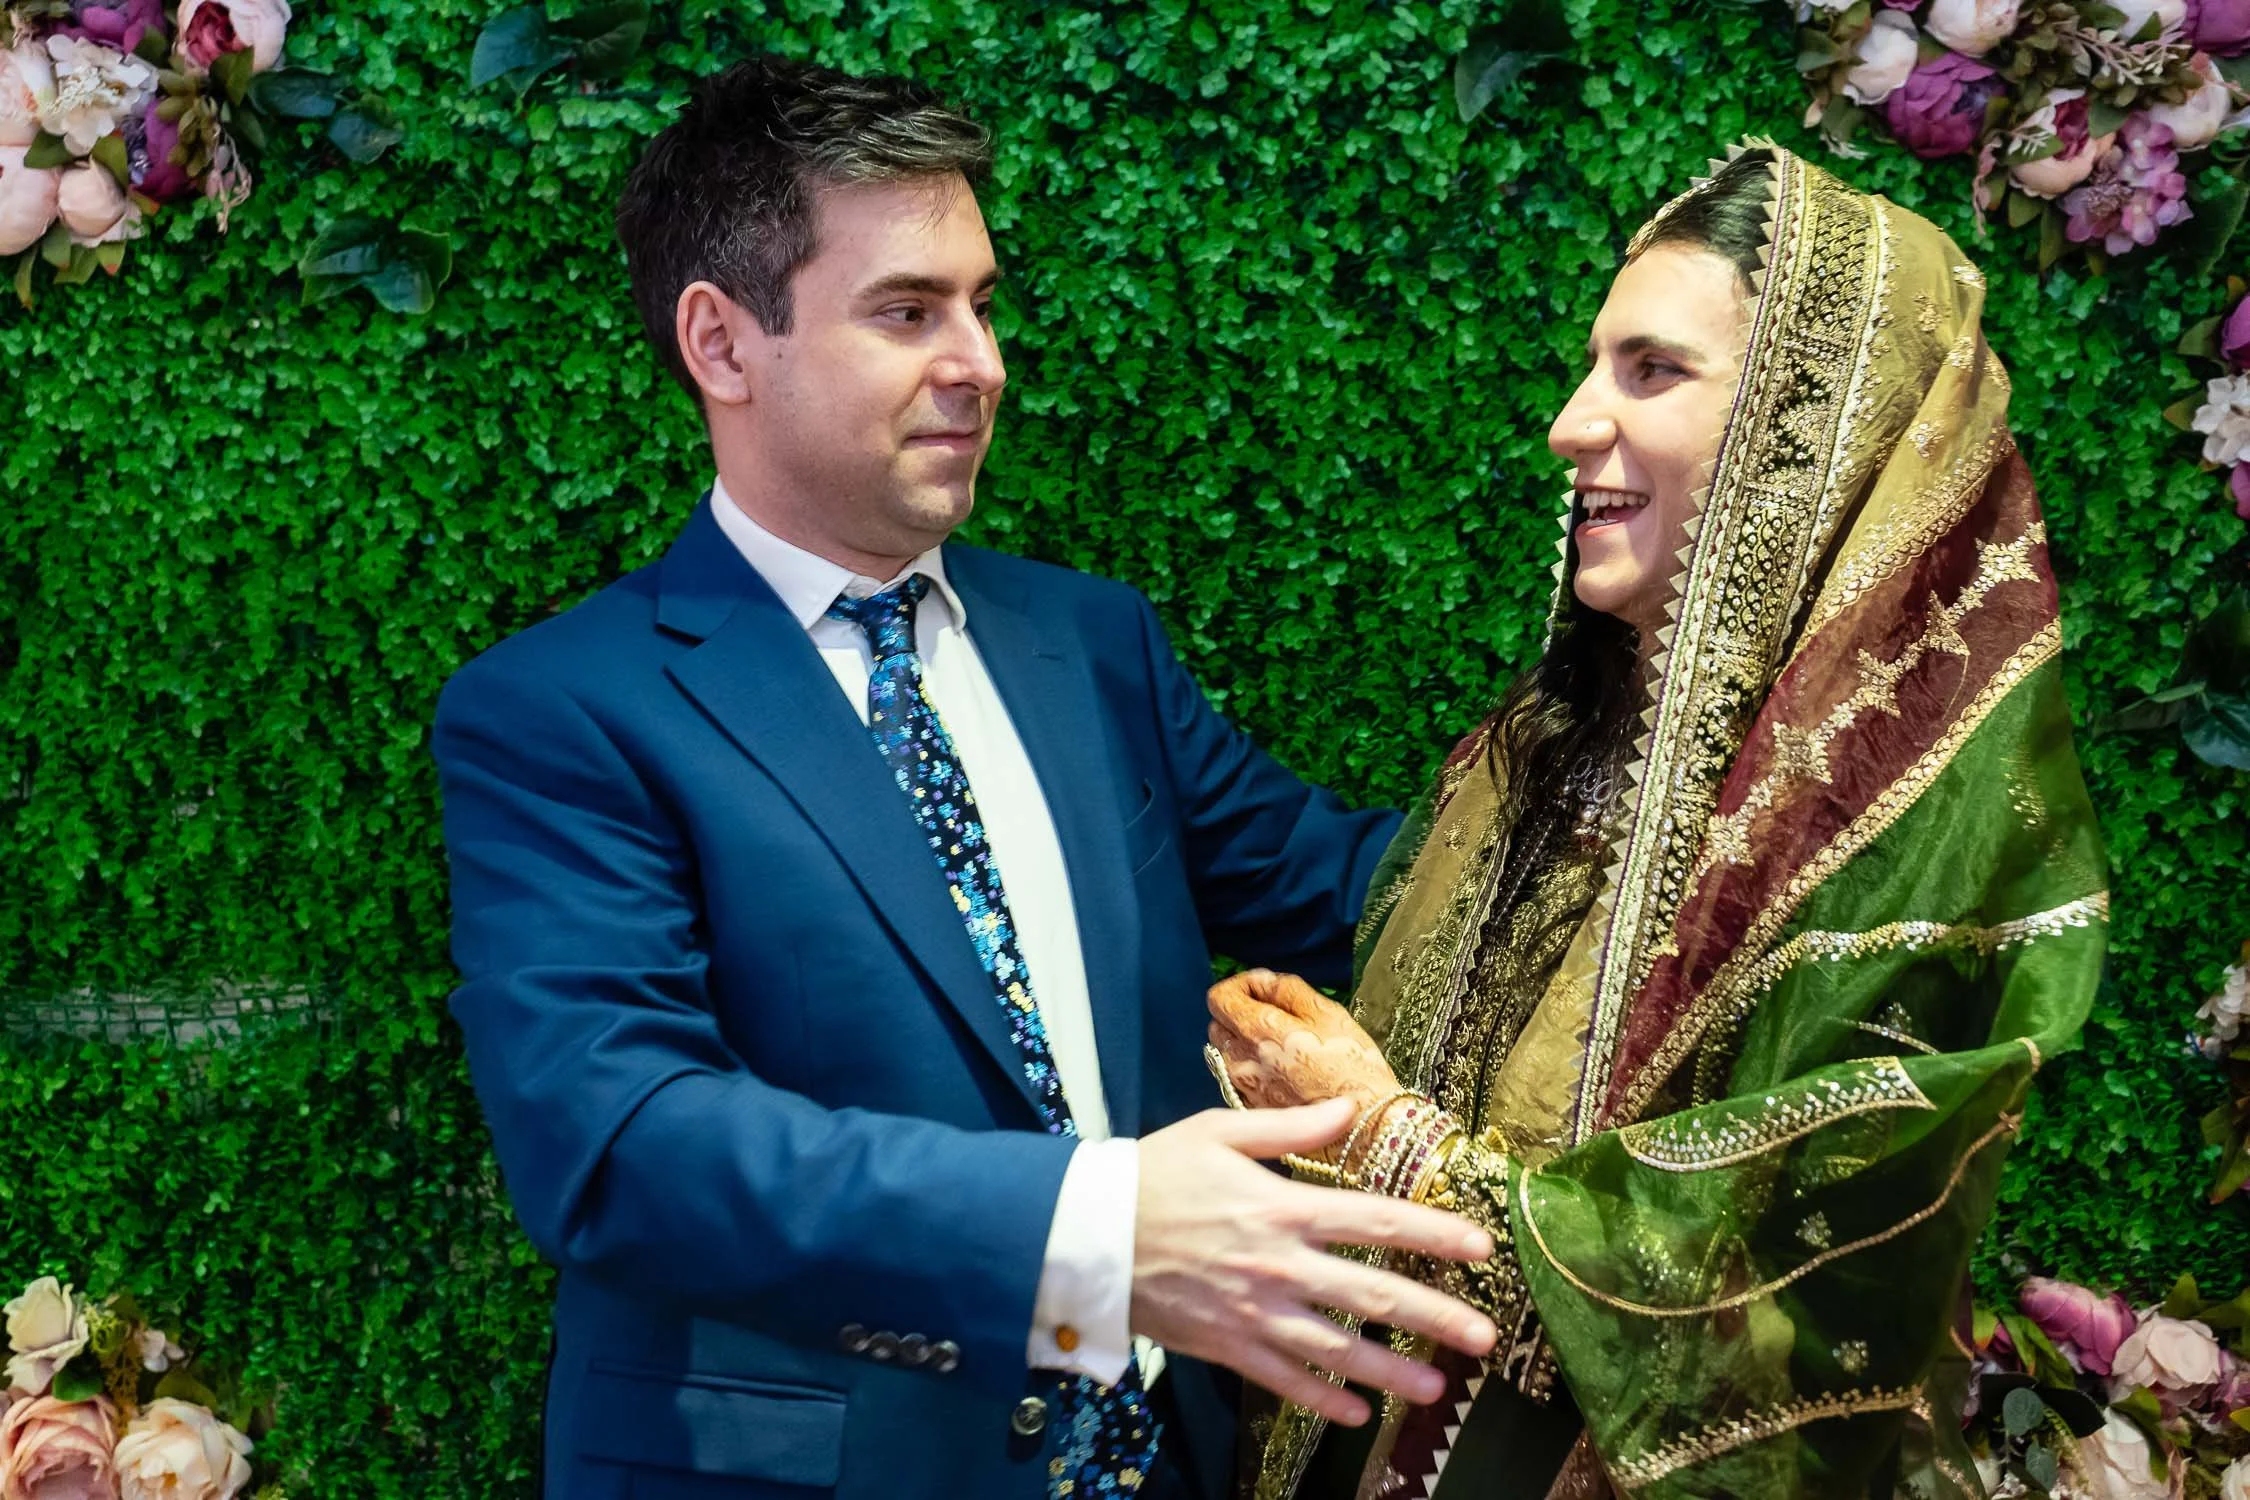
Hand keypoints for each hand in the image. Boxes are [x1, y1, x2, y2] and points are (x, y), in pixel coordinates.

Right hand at [1131, 1099, 1497, 1426]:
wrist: (1084, 1233)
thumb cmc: (1152, 1173)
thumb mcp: (1217, 1132)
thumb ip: (1290, 1128)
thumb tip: (1349, 1109)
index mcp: (1281, 1206)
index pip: (1376, 1219)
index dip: (1433, 1232)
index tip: (1482, 1246)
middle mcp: (1278, 1264)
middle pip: (1372, 1294)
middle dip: (1435, 1317)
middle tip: (1485, 1336)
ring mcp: (1254, 1311)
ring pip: (1337, 1349)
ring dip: (1392, 1371)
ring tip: (1437, 1389)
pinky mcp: (1227, 1344)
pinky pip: (1284, 1379)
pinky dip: (1322, 1399)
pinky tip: (1356, 1413)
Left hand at [1207, 969, 1400, 1118]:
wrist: (1366, 1129)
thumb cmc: (1354, 1068)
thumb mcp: (1328, 1014)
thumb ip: (1287, 989)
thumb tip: (1261, 981)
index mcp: (1258, 1031)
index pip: (1219, 997)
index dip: (1241, 985)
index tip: (1266, 988)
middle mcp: (1242, 1061)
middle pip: (1219, 1025)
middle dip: (1240, 1012)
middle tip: (1277, 1014)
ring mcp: (1245, 1089)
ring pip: (1228, 1053)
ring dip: (1245, 1041)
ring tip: (1282, 1044)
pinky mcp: (1255, 1110)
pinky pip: (1240, 1078)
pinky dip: (1254, 1066)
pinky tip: (1285, 1070)